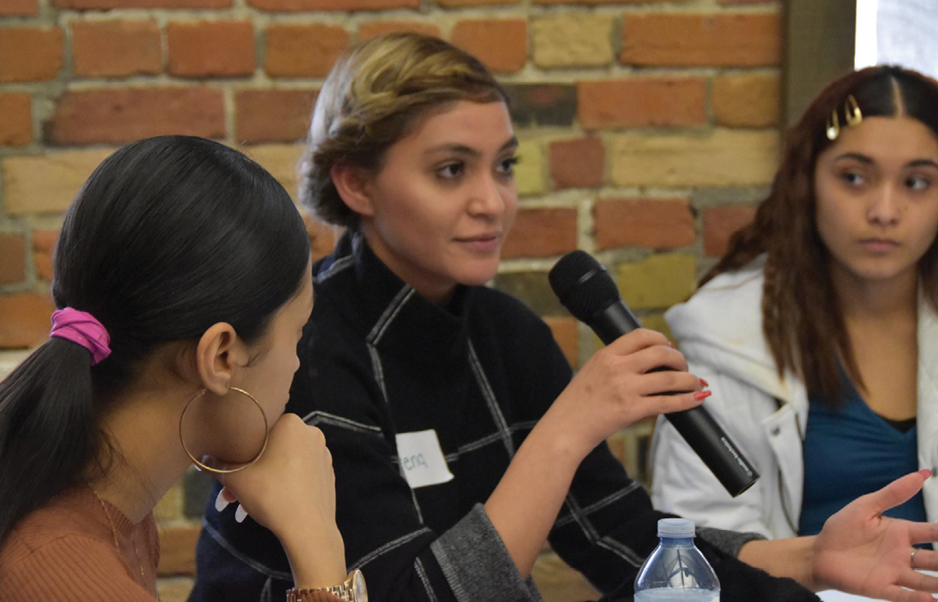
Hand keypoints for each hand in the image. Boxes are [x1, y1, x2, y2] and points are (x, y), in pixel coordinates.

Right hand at [213, 413, 345, 586]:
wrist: (309, 530)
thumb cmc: (272, 496)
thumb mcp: (236, 479)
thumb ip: (216, 465)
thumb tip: (200, 458)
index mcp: (291, 424)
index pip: (256, 428)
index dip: (237, 448)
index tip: (226, 468)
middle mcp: (311, 432)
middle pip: (269, 447)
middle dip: (247, 469)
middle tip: (230, 493)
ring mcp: (322, 452)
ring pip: (283, 461)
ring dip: (261, 478)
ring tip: (243, 504)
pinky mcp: (327, 472)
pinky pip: (299, 472)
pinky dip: (282, 482)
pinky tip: (269, 502)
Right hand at [544, 328, 705, 458]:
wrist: (564, 429)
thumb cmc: (576, 404)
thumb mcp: (592, 372)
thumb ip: (616, 364)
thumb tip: (648, 364)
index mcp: (606, 354)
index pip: (641, 335)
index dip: (661, 339)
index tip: (669, 347)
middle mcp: (617, 367)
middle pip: (661, 353)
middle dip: (679, 359)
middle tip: (683, 368)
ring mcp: (625, 388)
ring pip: (670, 378)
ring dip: (690, 380)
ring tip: (696, 384)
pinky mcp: (632, 409)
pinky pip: (668, 402)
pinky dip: (687, 400)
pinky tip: (696, 399)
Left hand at [813, 469, 937, 601]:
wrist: (819, 552)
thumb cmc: (843, 528)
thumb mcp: (867, 506)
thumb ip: (894, 493)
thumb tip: (924, 473)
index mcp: (902, 532)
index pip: (933, 532)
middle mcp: (903, 555)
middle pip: (935, 559)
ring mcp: (893, 572)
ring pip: (925, 580)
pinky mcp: (880, 588)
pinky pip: (902, 596)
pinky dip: (918, 599)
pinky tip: (932, 599)